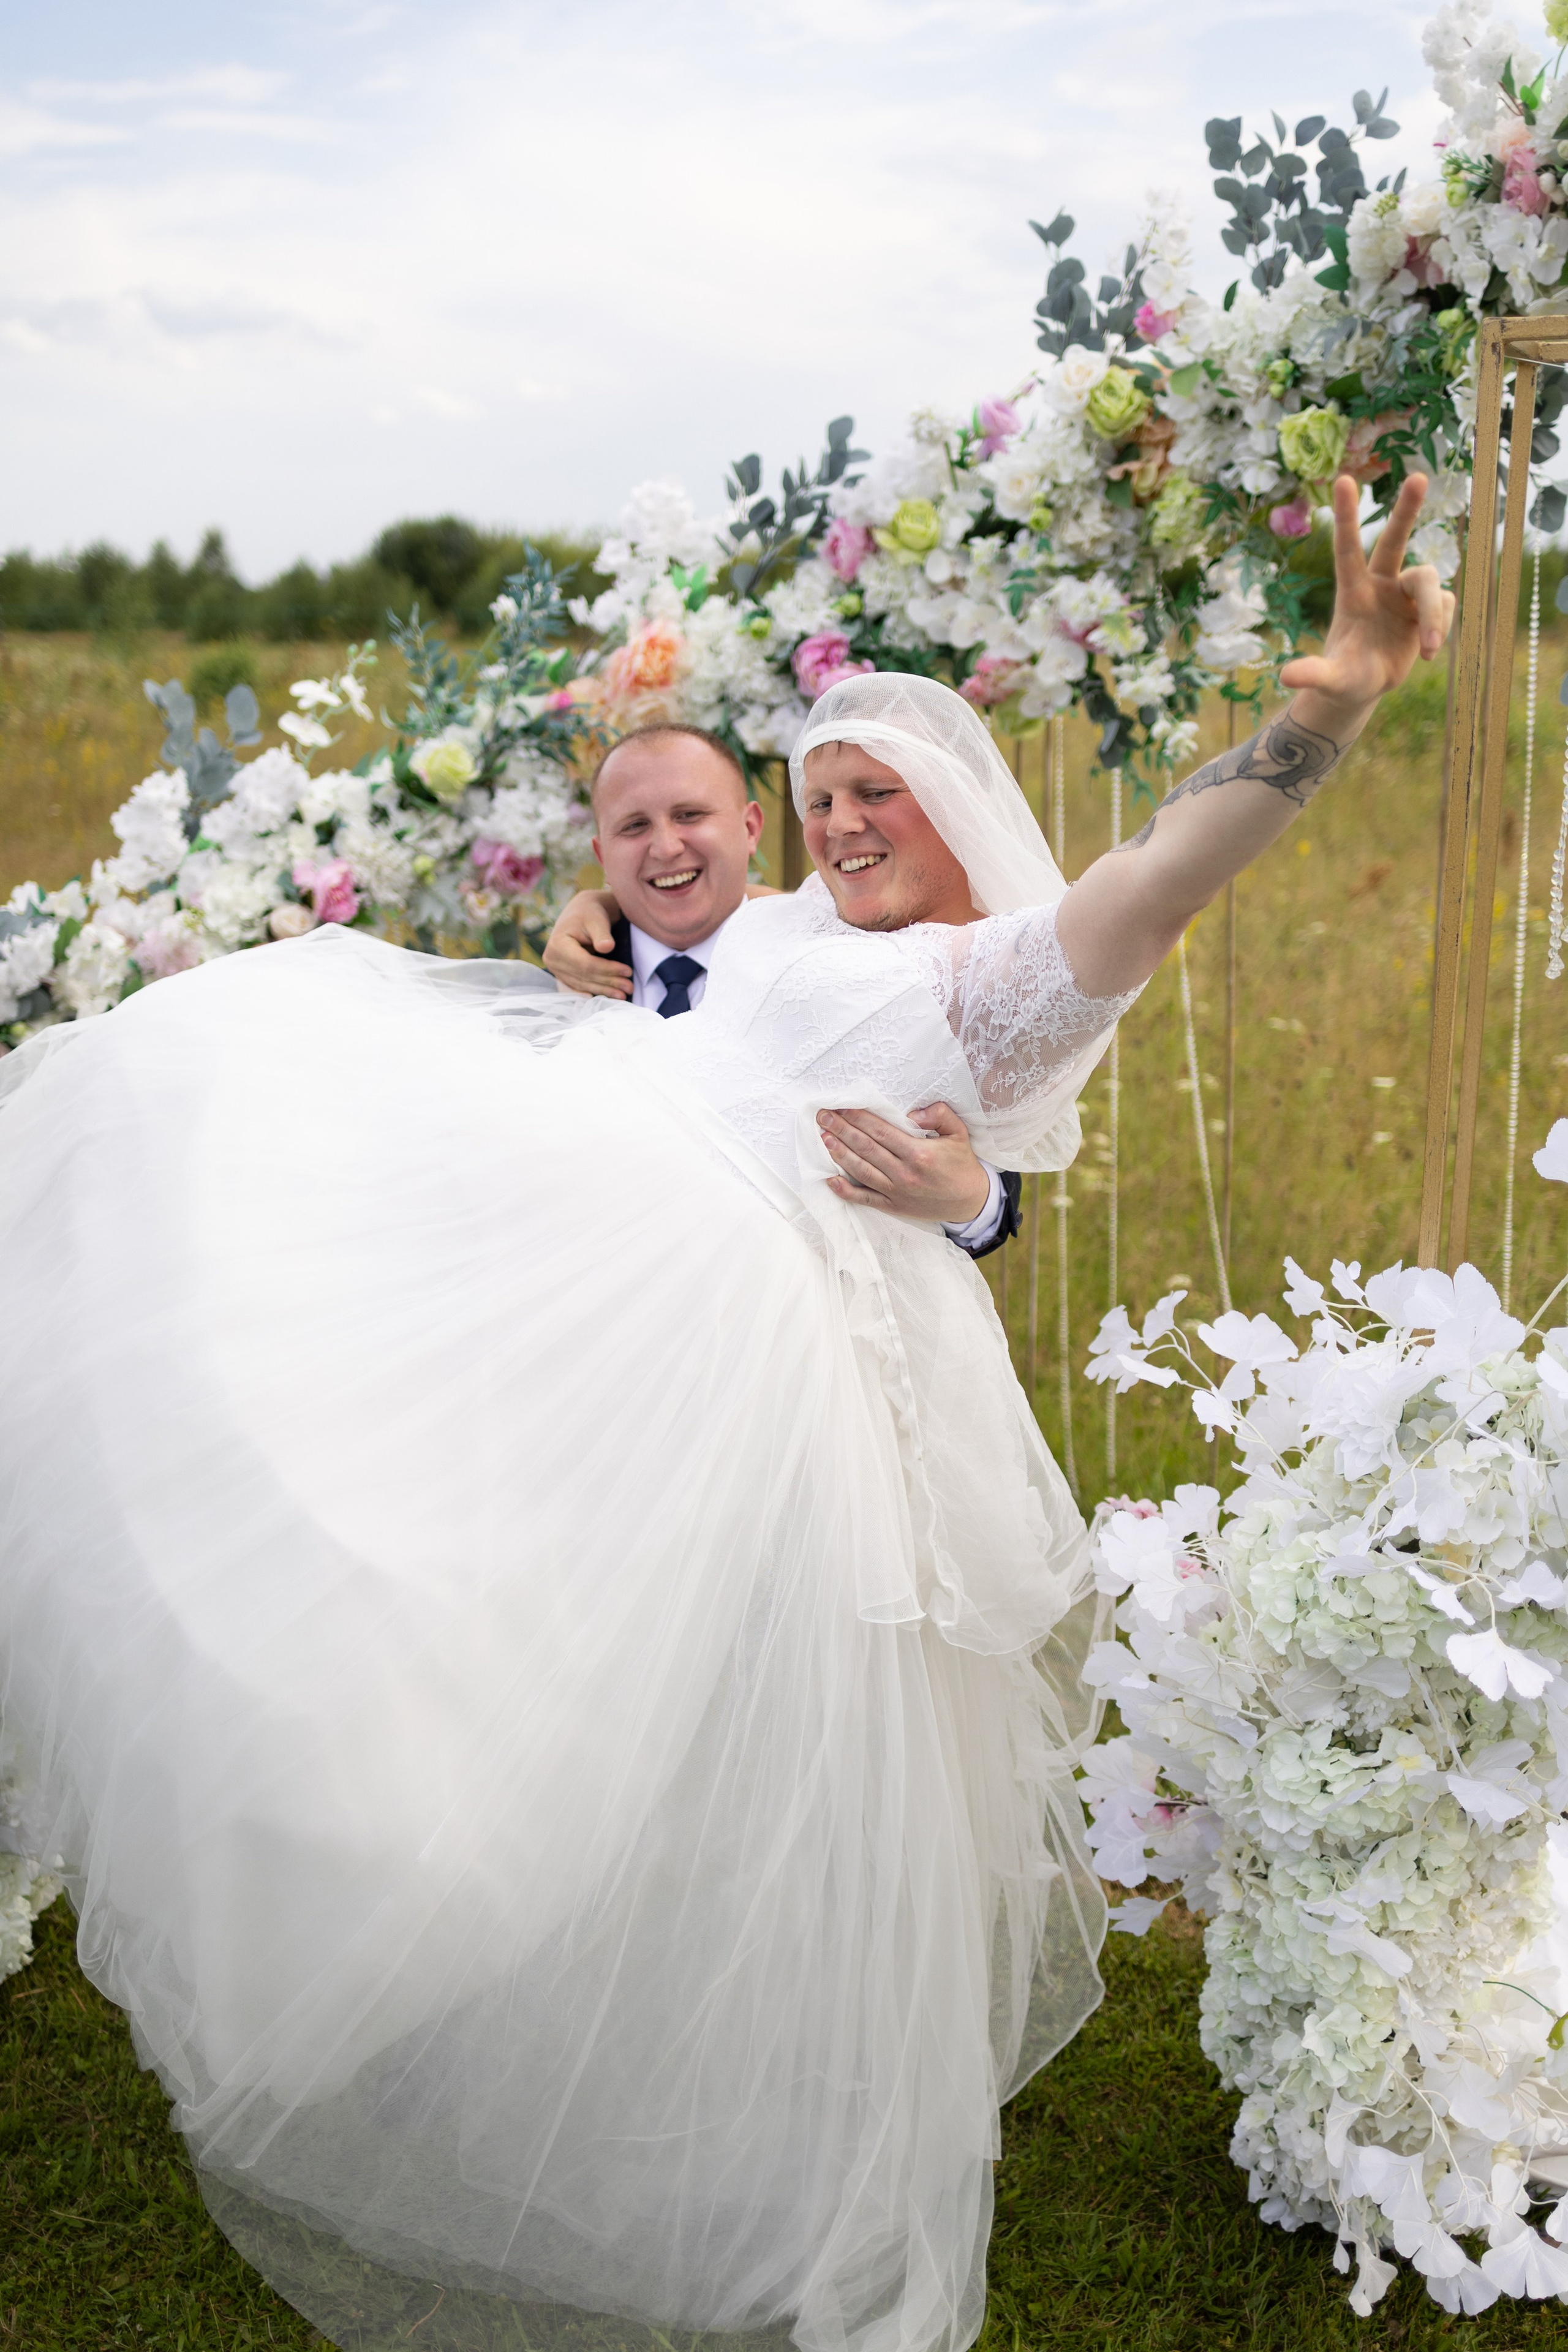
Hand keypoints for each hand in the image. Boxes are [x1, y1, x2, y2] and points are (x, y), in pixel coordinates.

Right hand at [541, 889, 630, 998]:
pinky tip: (609, 996)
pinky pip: (580, 986)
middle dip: (609, 982)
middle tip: (630, 987)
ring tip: (624, 995)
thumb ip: (601, 934)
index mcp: (558, 944)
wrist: (581, 913)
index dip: (607, 970)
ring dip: (604, 990)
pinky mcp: (562, 974)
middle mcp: (552, 959)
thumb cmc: (590, 914)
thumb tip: (607, 947)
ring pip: (583, 984)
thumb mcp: (597, 920)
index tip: (628, 971)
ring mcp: (555, 969)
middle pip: (584, 976)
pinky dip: (596, 991)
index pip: (585, 963)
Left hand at [817, 1102, 990, 1223]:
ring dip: (839, 1154)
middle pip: (865, 1148)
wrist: (970, 1202)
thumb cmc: (962, 1165)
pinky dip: (845, 1191)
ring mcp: (896, 1192)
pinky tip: (830, 1180)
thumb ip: (939, 1115)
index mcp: (918, 1153)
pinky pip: (864, 1199)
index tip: (841, 1106)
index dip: (858, 1118)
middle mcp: (904, 1173)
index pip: (880, 1132)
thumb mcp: (959, 1133)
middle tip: (822, 1116)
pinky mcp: (893, 1206)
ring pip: (860, 1171)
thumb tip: (913, 1112)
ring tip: (824, 1138)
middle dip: (841, 1130)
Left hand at [1278, 472, 1454, 718]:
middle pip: (1395, 540)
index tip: (1344, 479)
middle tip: (1417, 476)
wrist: (1364, 687)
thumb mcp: (1330, 680)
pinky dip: (1441, 628)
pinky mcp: (1427, 608)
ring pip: (1431, 583)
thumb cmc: (1343, 679)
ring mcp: (1405, 595)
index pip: (1348, 550)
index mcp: (1352, 594)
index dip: (1346, 516)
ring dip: (1433, 616)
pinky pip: (1446, 605)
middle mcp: (1380, 586)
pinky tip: (1429, 654)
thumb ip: (1312, 674)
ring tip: (1429, 650)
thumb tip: (1285, 677)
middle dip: (1406, 509)